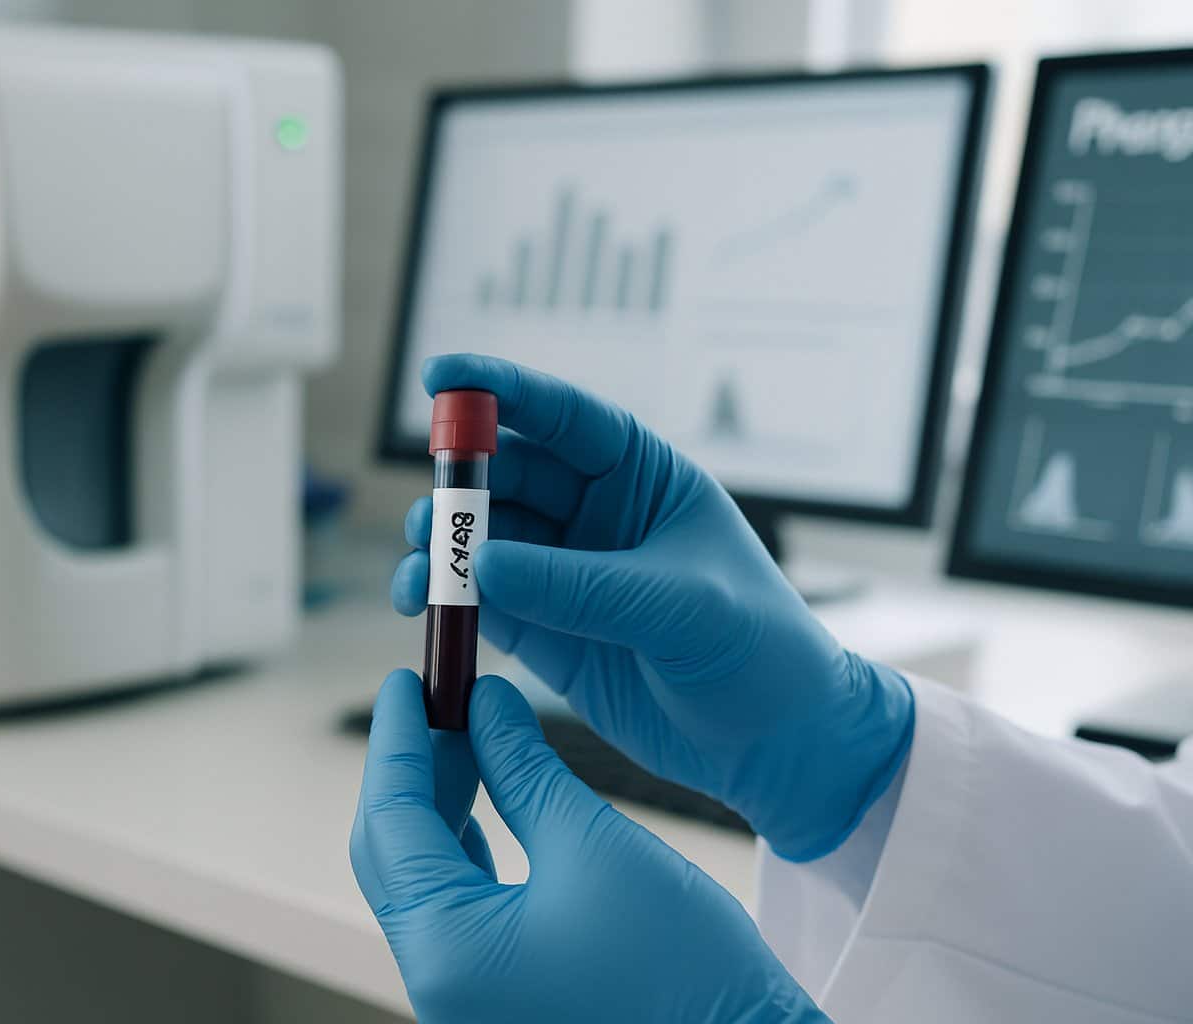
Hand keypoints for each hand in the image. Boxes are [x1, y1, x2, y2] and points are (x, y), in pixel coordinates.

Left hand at [350, 670, 829, 1023]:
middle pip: (393, 853)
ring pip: (424, 879)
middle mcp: (439, 984)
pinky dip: (465, 845)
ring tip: (469, 734)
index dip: (397, 740)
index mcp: (448, 952)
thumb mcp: (593, 842)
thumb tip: (483, 704)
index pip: (390, 822)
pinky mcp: (498, 997)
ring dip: (440, 803)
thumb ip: (523, 767)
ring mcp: (466, 997)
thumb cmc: (682, 969)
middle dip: (413, 768)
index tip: (409, 679)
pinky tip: (487, 801)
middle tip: (441, 696)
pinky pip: (457, 908)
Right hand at [392, 355, 912, 860]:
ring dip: (440, 549)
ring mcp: (567, 574)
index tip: (438, 376)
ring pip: (483, 541)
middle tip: (427, 519)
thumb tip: (478, 564)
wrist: (776, 744)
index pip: (563, 418)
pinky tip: (421, 609)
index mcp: (645, 478)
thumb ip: (579, 585)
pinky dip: (445, 602)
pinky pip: (481, 604)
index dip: (499, 391)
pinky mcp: (547, 633)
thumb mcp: (678, 605)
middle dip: (457, 487)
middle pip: (508, 478)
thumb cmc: (758, 651)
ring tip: (417, 575)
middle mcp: (598, 516)